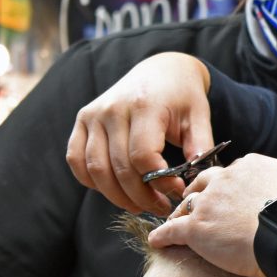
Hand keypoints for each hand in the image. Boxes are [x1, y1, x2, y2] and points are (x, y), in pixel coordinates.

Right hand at [66, 52, 213, 214]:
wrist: (161, 70)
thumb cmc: (183, 96)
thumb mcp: (199, 116)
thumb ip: (200, 146)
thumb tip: (196, 179)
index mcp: (144, 106)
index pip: (142, 156)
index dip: (159, 182)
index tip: (177, 191)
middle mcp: (113, 109)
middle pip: (119, 168)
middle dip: (141, 196)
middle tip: (161, 207)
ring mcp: (93, 114)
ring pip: (96, 169)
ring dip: (117, 196)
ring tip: (140, 205)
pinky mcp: (83, 120)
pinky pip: (76, 159)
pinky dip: (92, 181)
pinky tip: (115, 189)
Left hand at [149, 154, 276, 276]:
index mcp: (250, 167)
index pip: (231, 173)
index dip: (227, 185)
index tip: (227, 194)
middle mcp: (225, 179)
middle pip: (203, 184)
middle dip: (197, 192)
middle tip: (194, 202)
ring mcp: (208, 203)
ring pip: (186, 205)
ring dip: (180, 213)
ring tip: (175, 222)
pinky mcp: (197, 228)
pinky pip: (172, 230)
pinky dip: (163, 235)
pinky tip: (157, 241)